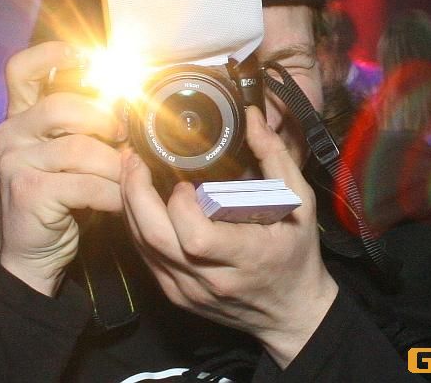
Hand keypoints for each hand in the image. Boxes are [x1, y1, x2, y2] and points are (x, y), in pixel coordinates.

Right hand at [0, 42, 124, 295]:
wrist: (36, 250)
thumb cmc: (64, 195)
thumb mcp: (73, 154)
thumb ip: (87, 126)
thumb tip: (130, 103)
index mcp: (21, 116)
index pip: (22, 69)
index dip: (54, 55)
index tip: (88, 57)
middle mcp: (10, 133)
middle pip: (63, 106)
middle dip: (105, 121)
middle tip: (123, 140)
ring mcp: (14, 162)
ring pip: (81, 149)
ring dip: (115, 167)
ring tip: (126, 179)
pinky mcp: (27, 192)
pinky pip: (86, 185)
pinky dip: (112, 194)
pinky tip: (118, 202)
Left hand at [121, 105, 337, 367]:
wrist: (292, 312)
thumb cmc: (296, 256)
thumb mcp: (300, 203)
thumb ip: (275, 157)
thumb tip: (253, 118)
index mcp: (246, 257)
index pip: (195, 237)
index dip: (180, 205)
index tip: (184, 181)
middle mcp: (211, 279)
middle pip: (155, 239)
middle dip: (135, 193)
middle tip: (133, 159)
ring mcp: (189, 291)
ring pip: (142, 248)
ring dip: (130, 206)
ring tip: (131, 172)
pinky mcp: (177, 295)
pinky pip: (146, 259)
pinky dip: (138, 227)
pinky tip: (139, 203)